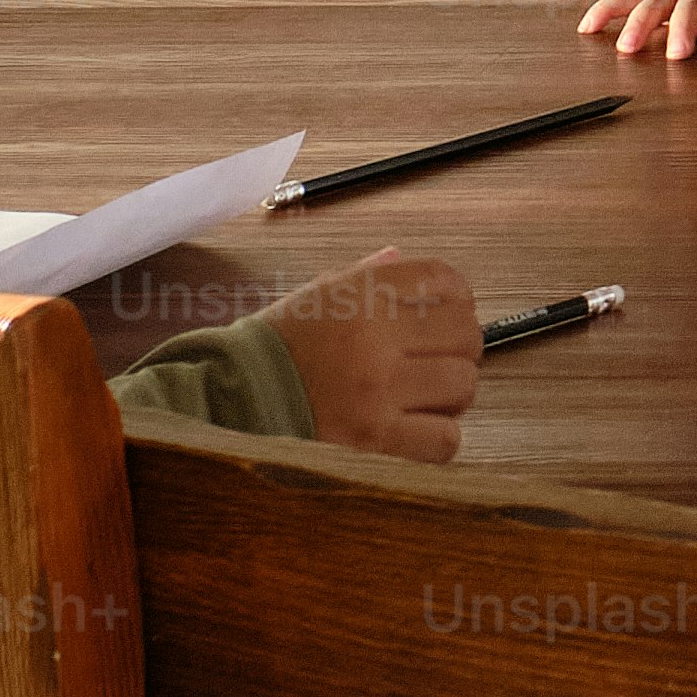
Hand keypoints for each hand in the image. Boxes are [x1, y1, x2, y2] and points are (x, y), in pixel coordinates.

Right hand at [258, 250, 482, 461]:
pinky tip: (416, 433)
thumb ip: (366, 277)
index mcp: (362, 293)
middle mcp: (375, 336)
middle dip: (459, 349)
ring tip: (425, 400)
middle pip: (465, 334)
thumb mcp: (318, 296)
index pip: (444, 280)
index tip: (448, 318)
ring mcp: (377, 390)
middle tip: (437, 363)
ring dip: (452, 394)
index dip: (458, 300)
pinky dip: (439, 438)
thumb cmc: (277, 348)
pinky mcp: (374, 439)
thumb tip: (399, 257)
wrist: (231, 401)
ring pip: (462, 384)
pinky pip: (444, 439)